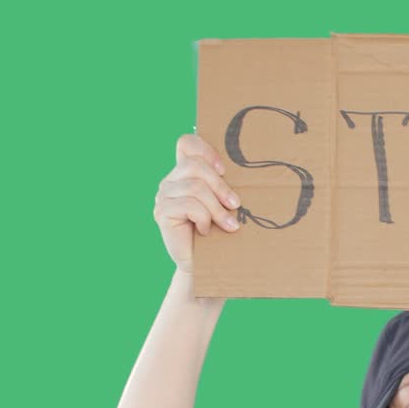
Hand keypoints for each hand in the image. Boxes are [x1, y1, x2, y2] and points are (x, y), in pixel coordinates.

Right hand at [154, 133, 243, 275]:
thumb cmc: (219, 232)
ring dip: (216, 208)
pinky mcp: (162, 212)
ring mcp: (163, 196)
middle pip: (195, 165)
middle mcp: (170, 181)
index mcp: (184, 174)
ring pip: (195, 187)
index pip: (186, 143)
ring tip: (227, 225)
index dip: (205, 150)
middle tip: (235, 204)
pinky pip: (189, 205)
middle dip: (220, 186)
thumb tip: (246, 169)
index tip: (224, 170)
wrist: (206, 264)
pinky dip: (204, 219)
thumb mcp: (224, 203)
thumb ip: (224, 184)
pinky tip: (205, 231)